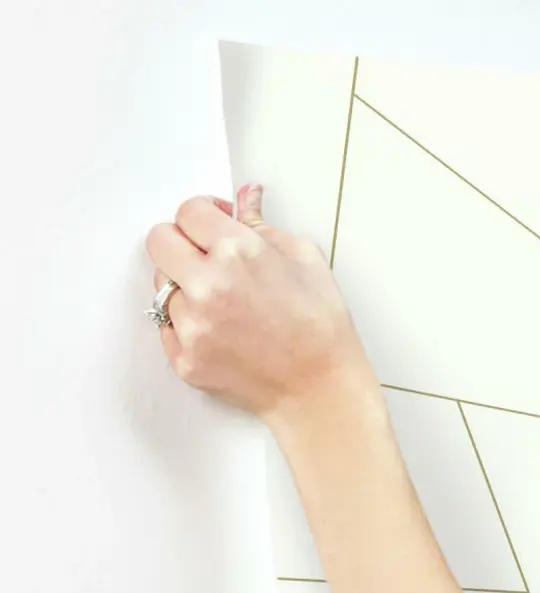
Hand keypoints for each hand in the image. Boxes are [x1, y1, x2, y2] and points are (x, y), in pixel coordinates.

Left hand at [145, 184, 366, 421]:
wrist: (321, 390)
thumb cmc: (322, 328)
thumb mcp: (306, 261)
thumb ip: (263, 225)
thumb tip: (246, 196)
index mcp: (237, 252)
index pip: (188, 212)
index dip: (204, 215)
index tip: (214, 226)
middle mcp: (207, 286)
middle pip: (159, 241)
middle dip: (182, 243)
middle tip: (207, 259)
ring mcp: (192, 326)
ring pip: (163, 287)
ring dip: (186, 288)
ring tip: (224, 305)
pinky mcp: (184, 359)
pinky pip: (168, 327)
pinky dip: (188, 325)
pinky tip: (223, 332)